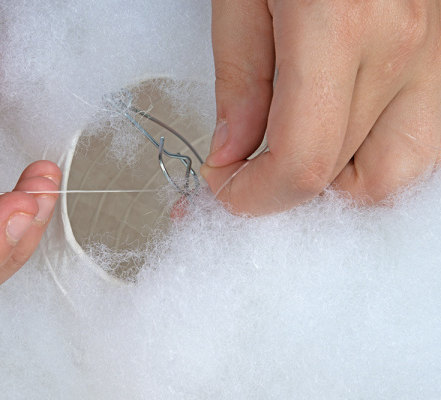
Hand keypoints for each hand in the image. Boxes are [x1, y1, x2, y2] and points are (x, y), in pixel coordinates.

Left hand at [201, 0, 440, 213]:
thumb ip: (239, 80)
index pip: (302, 164)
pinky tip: (340, 134)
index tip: (224, 188)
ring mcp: (439, 54)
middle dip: (292, 193)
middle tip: (254, 172)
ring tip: (298, 153)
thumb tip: (232, 150)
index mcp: (338, 27)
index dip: (255, 197)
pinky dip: (376, 154)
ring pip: (401, 171)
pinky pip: (423, 138)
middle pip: (354, 182)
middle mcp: (403, 48)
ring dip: (341, 182)